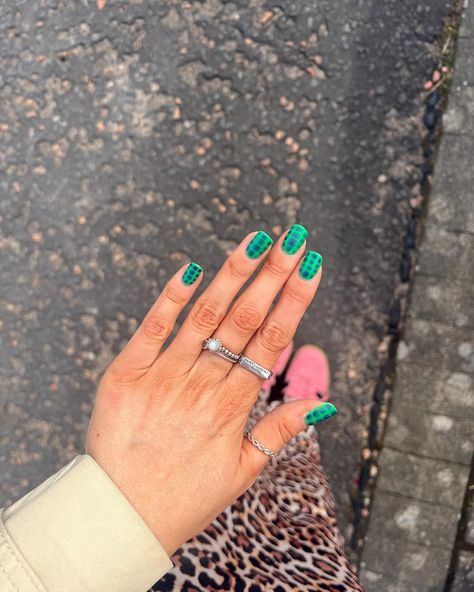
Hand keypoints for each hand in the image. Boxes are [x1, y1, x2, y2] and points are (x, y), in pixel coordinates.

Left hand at [85, 225, 330, 554]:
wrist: (121, 517)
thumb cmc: (185, 495)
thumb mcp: (244, 470)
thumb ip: (281, 430)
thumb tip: (322, 404)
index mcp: (233, 406)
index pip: (272, 340)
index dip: (294, 300)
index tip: (311, 267)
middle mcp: (202, 384)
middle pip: (245, 318)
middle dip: (273, 274)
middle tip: (294, 238)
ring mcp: (162, 376)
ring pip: (204, 315)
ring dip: (232, 274)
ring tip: (256, 240)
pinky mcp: (125, 374)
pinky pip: (152, 328)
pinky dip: (171, 298)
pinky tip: (191, 269)